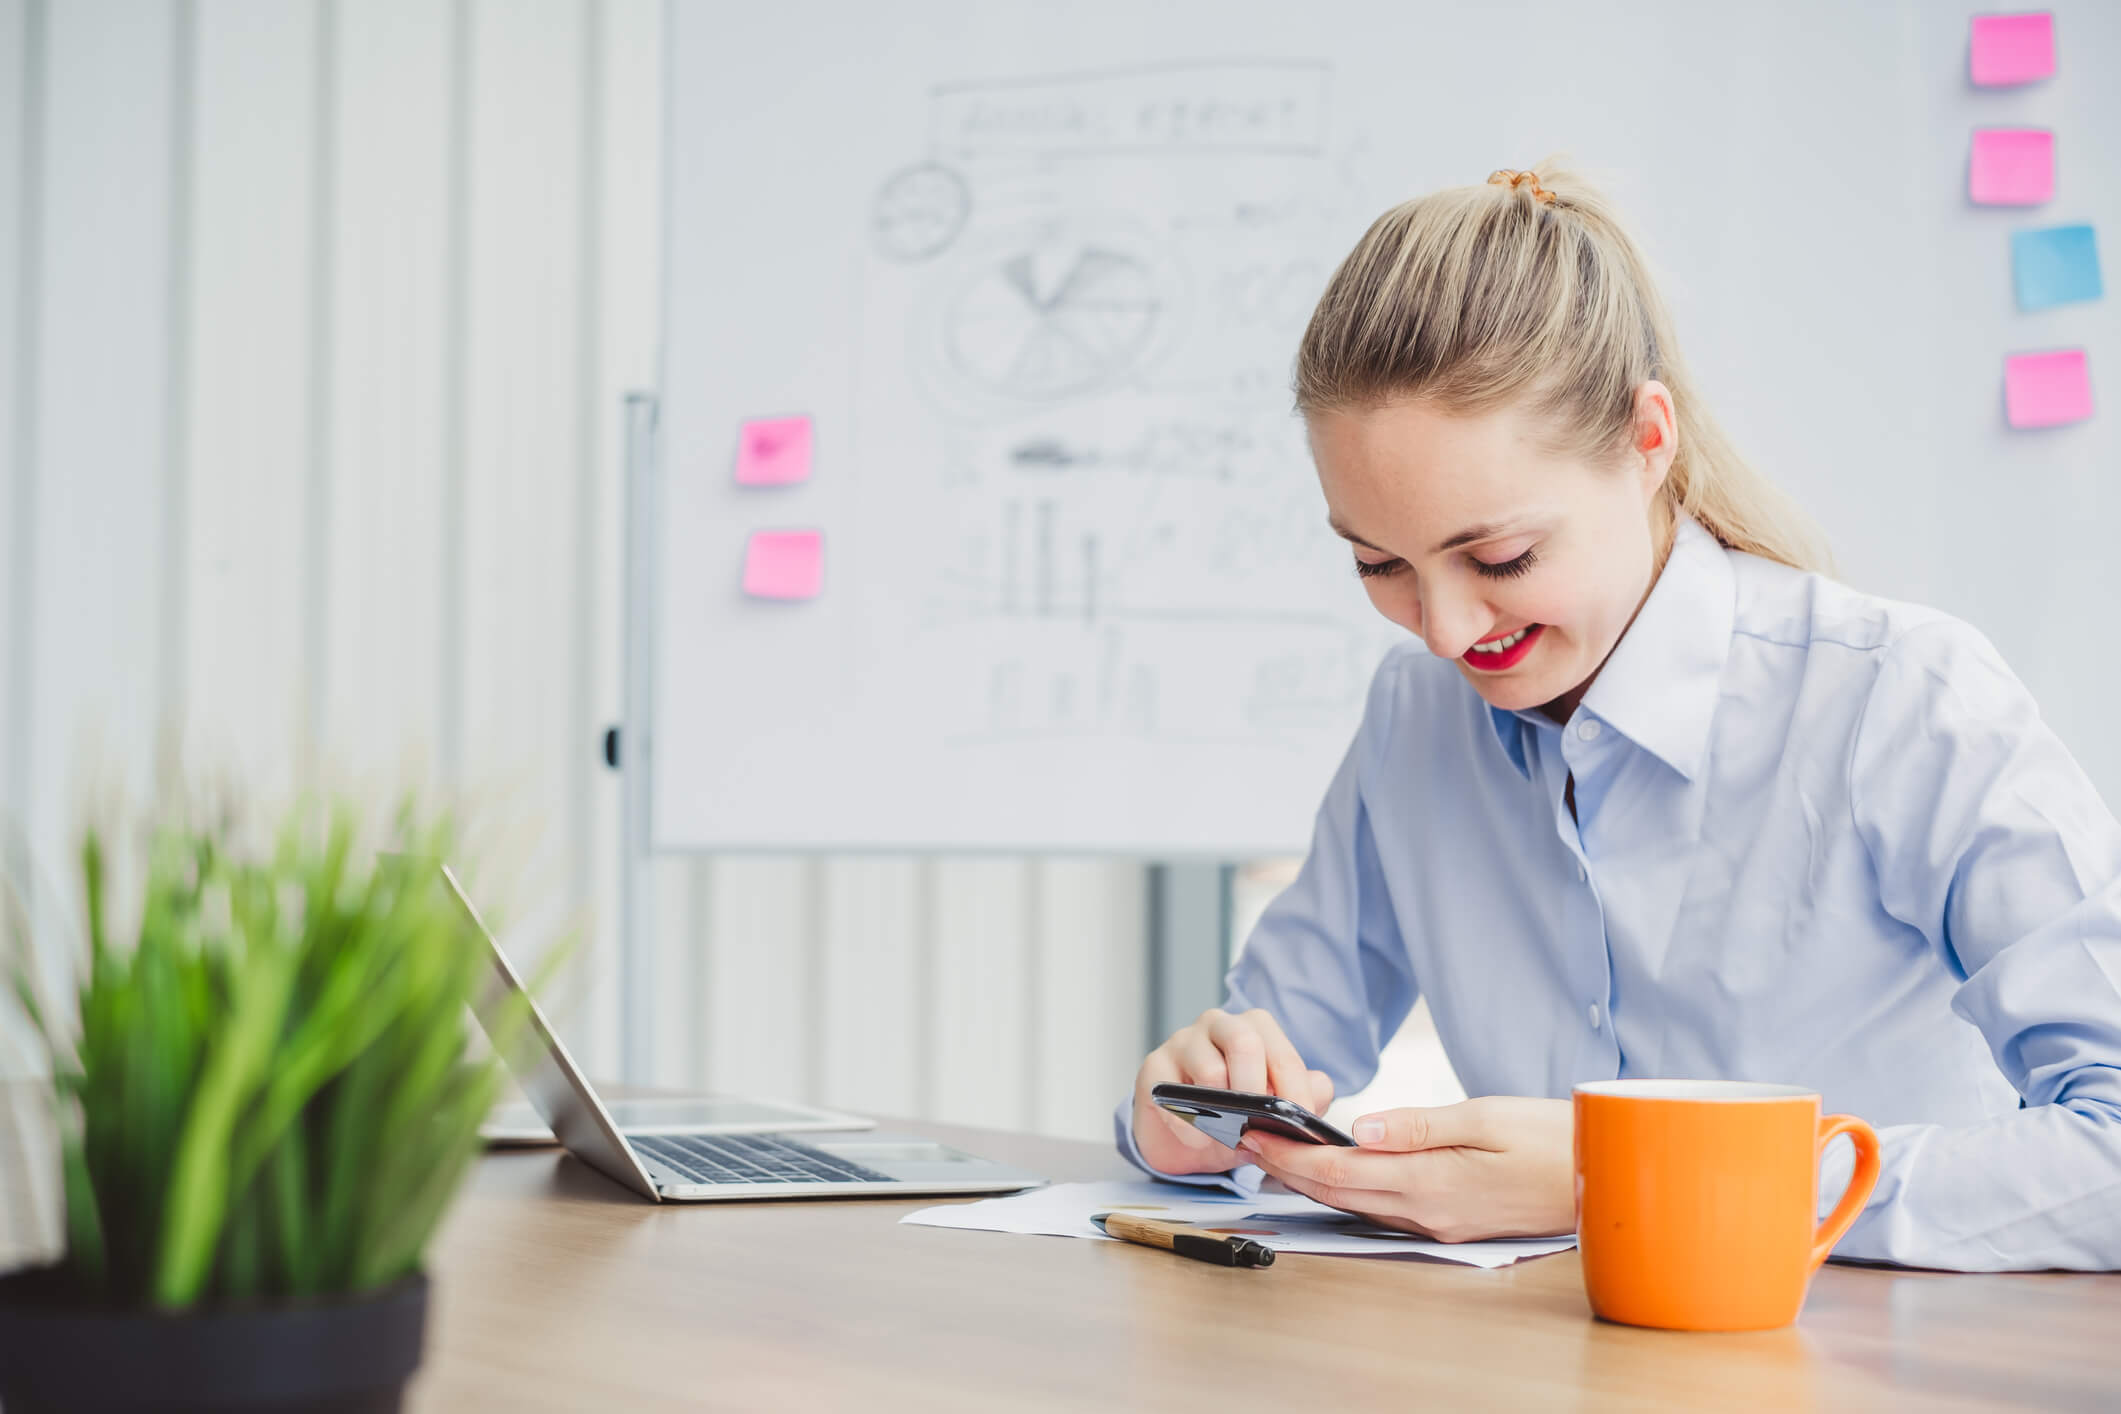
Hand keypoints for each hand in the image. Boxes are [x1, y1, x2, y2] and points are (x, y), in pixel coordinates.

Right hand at [1130, 1008, 1333, 1177]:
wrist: (1187, 1136)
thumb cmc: (1235, 1114)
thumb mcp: (1275, 1109)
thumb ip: (1304, 1096)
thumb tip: (1318, 1089)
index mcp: (1254, 1028)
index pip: (1281, 1052)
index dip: (1295, 1090)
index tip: (1301, 1123)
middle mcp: (1218, 1025)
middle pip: (1244, 1042)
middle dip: (1258, 1091)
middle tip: (1261, 1126)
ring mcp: (1182, 1042)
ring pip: (1209, 1069)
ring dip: (1223, 1114)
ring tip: (1229, 1137)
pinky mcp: (1153, 1066)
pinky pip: (1173, 1096)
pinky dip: (1191, 1126)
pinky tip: (1199, 1140)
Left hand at [1237, 1096, 1574, 1242]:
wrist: (1607, 1178)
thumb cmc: (1554, 1139)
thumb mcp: (1486, 1117)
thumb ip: (1417, 1124)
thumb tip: (1359, 1126)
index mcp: (1431, 1182)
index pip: (1341, 1171)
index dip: (1290, 1155)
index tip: (1254, 1133)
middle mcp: (1428, 1211)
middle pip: (1339, 1192)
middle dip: (1287, 1168)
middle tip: (1245, 1141)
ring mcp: (1439, 1220)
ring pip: (1358, 1202)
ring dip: (1313, 1180)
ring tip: (1276, 1153)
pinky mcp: (1451, 1219)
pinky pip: (1385, 1207)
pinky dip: (1349, 1187)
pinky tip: (1337, 1170)